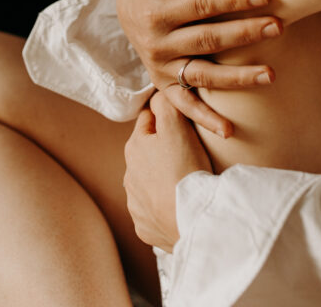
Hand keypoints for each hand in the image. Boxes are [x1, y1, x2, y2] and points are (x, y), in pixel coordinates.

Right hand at [116, 0, 280, 136]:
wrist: (122, 14)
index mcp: (159, 10)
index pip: (204, 3)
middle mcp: (159, 42)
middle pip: (209, 39)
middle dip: (246, 33)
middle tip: (279, 26)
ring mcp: (161, 68)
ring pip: (204, 75)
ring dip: (238, 78)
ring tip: (272, 74)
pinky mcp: (163, 87)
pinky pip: (185, 106)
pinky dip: (205, 119)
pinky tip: (230, 130)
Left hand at [123, 90, 212, 252]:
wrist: (192, 218)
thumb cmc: (184, 168)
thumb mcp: (176, 125)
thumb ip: (164, 103)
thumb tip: (157, 95)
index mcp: (134, 147)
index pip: (148, 121)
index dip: (167, 119)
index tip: (183, 125)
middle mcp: (128, 176)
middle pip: (148, 153)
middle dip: (163, 150)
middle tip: (188, 153)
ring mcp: (135, 204)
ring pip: (149, 183)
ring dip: (162, 179)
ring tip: (185, 181)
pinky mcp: (145, 226)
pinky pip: (154, 211)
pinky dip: (164, 206)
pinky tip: (180, 204)